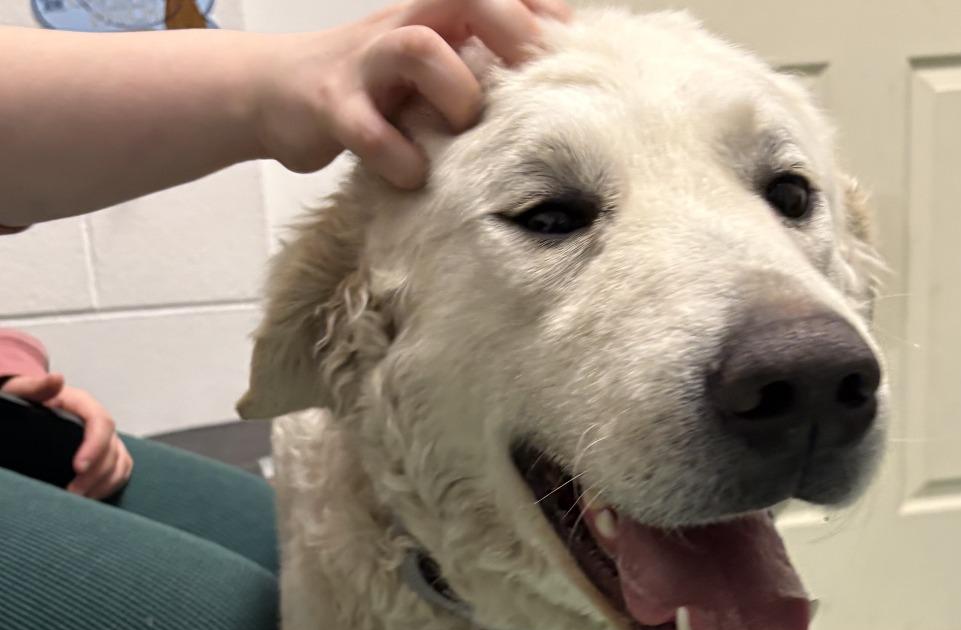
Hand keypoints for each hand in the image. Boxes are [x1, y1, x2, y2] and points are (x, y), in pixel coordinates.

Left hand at [1, 373, 132, 498]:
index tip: (78, 467)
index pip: (101, 423)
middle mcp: (100, 421)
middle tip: (72, 493)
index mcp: (83, 404)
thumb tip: (57, 378)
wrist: (28, 412)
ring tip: (78, 499)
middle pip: (112, 448)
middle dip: (95, 474)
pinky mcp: (110, 454)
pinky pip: (121, 471)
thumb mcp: (22, 391)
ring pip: (120, 463)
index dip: (95, 446)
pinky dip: (110, 486)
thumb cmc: (21, 402)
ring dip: (103, 483)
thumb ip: (36, 387)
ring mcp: (108, 439)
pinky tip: (90, 496)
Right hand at [252, 0, 571, 187]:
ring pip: (418, 48)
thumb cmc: (374, 89)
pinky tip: (414, 175)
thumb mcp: (430, 71)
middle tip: (537, 87)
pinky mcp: (332, 107)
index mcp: (435, 15)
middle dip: (511, 33)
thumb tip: (552, 101)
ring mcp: (366, 63)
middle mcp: (404, 25)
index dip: (540, 14)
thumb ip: (479, 72)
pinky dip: (398, 158)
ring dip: (455, 91)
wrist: (276, 93)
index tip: (576, 54)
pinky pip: (368, 130)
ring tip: (464, 128)